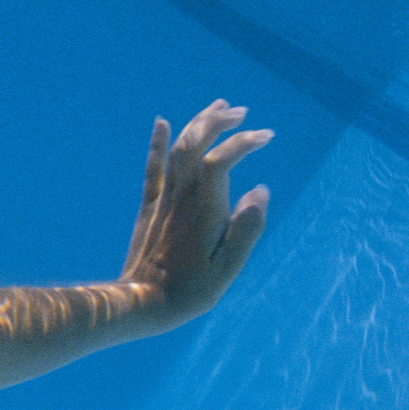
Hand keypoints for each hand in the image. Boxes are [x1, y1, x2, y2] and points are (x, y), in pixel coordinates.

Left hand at [120, 100, 271, 331]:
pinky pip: (152, 168)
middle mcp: (181, 198)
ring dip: (196, 125)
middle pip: (194, 145)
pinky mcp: (149, 207)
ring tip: (218, 107)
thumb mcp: (229, 267)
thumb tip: (261, 190)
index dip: (242, 142)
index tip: (267, 135)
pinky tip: (160, 122)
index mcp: (204, 210)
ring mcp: (163, 200)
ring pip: (176, 150)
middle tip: (242, 111)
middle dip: (218, 122)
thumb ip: (246, 229)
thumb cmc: (191, 291)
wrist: (142, 302)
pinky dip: (157, 143)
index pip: (221, 160)